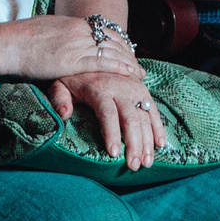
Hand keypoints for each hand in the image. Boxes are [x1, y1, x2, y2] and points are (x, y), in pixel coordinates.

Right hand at [6, 14, 141, 84]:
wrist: (6, 43)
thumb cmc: (19, 38)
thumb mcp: (45, 28)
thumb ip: (60, 33)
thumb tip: (63, 37)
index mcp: (73, 23)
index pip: (104, 31)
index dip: (118, 42)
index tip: (127, 50)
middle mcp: (79, 32)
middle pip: (113, 41)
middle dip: (128, 54)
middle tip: (138, 65)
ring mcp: (77, 45)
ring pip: (112, 52)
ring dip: (129, 64)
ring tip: (139, 73)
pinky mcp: (71, 61)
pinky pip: (102, 64)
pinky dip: (119, 68)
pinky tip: (130, 74)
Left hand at [51, 70, 167, 169]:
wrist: (95, 54)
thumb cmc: (74, 77)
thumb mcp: (60, 84)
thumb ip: (59, 99)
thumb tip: (65, 114)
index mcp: (99, 88)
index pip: (108, 113)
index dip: (112, 133)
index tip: (114, 153)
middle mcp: (120, 88)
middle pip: (130, 118)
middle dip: (134, 144)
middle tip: (133, 166)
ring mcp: (134, 89)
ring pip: (144, 117)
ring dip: (147, 142)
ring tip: (146, 163)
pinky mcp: (143, 90)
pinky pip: (153, 110)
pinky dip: (158, 128)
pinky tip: (160, 145)